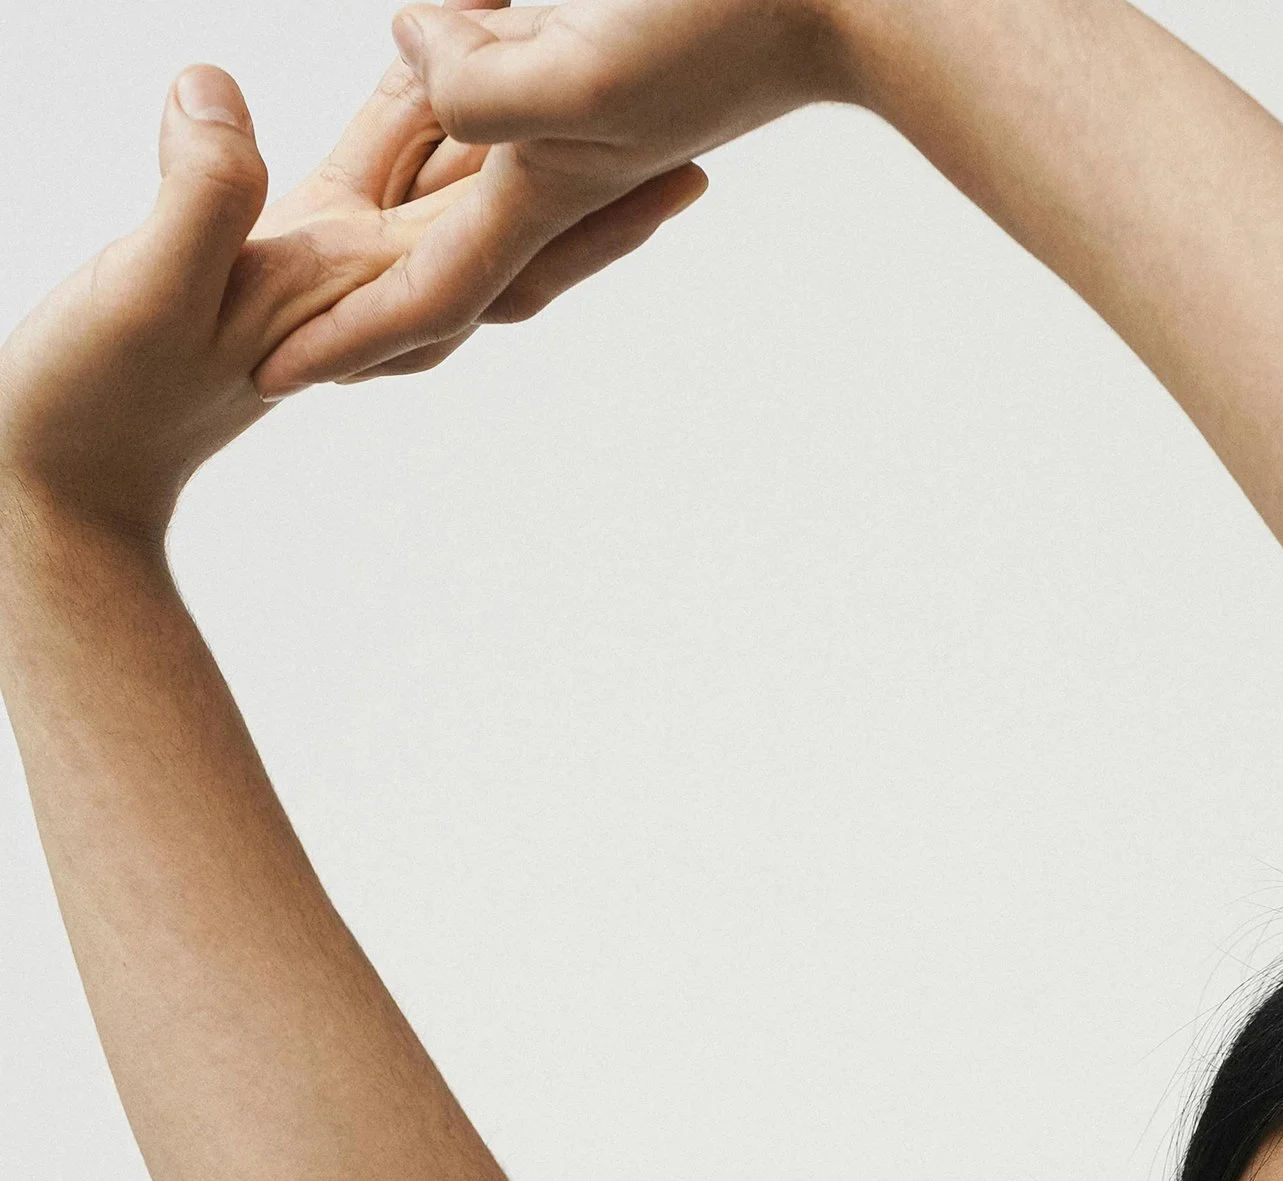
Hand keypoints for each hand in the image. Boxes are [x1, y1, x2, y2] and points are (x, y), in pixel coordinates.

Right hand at [0, 61, 707, 549]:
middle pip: (511, 213)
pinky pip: (377, 174)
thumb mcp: (143, 287)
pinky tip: (438, 77)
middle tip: (688, 99)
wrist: (55, 480)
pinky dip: (423, 123)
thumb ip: (196, 197)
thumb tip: (220, 94)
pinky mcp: (278, 253)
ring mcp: (326, 271)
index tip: (669, 130)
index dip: (579, 171)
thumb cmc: (92, 400)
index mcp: (356, 282)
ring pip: (451, 185)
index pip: (496, 220)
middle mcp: (363, 281)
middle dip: (596, 161)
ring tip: (580, 68)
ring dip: (520, 130)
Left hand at [258, 0, 851, 397]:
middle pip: (450, 258)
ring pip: (481, 177)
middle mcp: (567, 164)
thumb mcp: (586, 72)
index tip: (268, 377)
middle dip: (377, 309)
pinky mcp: (618, 60)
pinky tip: (454, 62)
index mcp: (550, 186)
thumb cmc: (736, 22)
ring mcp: (595, 115)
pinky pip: (521, 94)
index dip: (346, 338)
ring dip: (422, 211)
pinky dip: (471, 97)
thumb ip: (482, 88)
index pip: (428, 291)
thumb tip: (411, 54)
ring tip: (357, 231)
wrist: (868, 0)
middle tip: (305, 344)